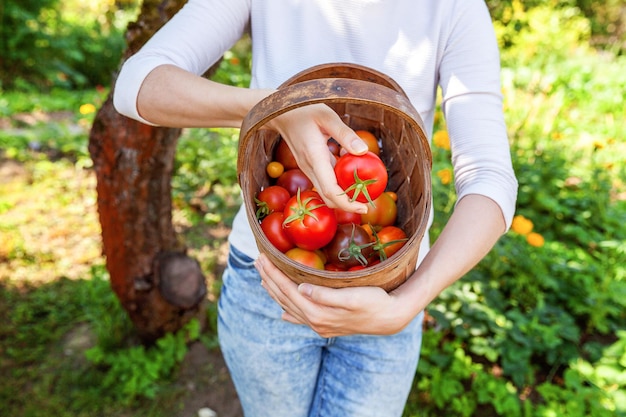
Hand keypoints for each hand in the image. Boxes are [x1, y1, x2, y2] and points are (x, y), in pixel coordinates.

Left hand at [255, 253, 411, 337]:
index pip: (287, 290)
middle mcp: (314, 321)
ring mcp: (319, 325)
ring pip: (289, 307)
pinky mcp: (326, 324)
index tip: (262, 258)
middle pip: (284, 298)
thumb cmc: (374, 302)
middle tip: (257, 261)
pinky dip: (289, 311)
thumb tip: (301, 288)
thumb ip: (325, 295)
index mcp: (317, 313)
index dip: (273, 273)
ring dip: (275, 292)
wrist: (390, 318)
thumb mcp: (352, 296)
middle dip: (269, 279)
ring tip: (264, 279)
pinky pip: (301, 318)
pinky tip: (283, 312)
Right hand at [266, 104, 369, 213]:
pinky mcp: (309, 166)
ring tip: (362, 193)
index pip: (330, 190)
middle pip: (327, 197)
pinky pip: (324, 182)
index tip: (363, 208)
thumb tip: (364, 151)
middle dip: (347, 206)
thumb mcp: (327, 116)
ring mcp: (307, 168)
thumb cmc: (303, 109)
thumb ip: (345, 134)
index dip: (347, 204)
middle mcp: (309, 167)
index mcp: (314, 157)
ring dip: (342, 197)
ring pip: (325, 192)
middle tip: (367, 204)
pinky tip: (351, 177)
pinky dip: (338, 185)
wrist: (279, 112)